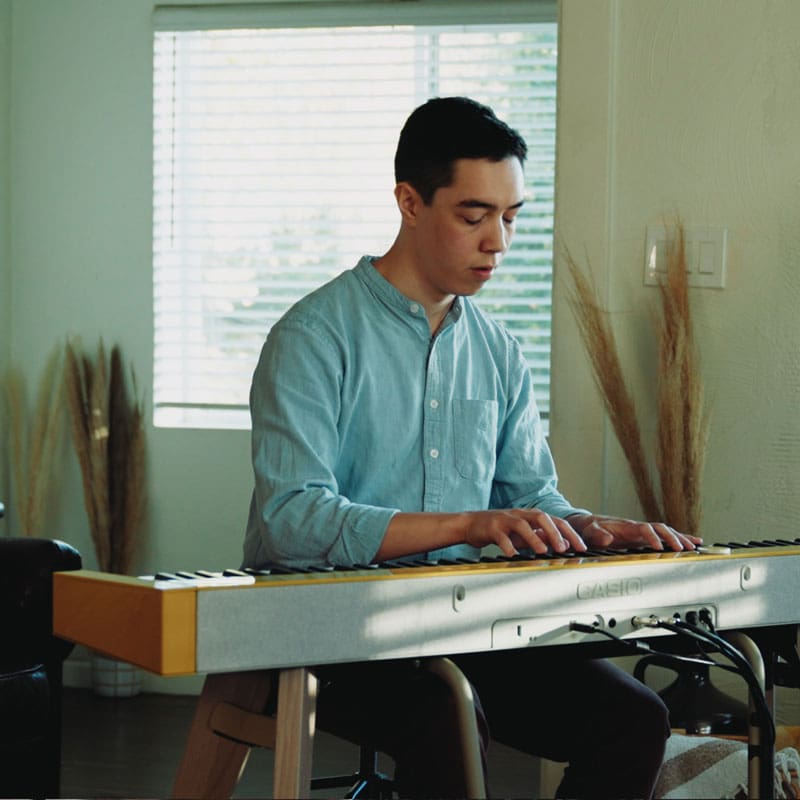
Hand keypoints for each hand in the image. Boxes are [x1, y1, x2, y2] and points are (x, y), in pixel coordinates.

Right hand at [463, 509, 587, 556]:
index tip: (581, 547)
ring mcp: (505, 519)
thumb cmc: (500, 529)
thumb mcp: (523, 532)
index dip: (569, 533)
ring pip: (522, 524)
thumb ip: (541, 536)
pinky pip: (501, 537)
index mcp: (530, 516)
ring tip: (542, 551)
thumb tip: (562, 544)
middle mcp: (520, 514)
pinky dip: (508, 546)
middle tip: (564, 548)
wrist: (471, 524)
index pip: (555, 521)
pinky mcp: (492, 527)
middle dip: (555, 532)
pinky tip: (513, 555)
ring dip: (534, 537)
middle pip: (541, 517)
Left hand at [568, 514, 701, 551]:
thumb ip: (597, 534)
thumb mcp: (589, 531)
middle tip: (683, 549)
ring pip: (666, 532)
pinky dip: (679, 539)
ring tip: (695, 546)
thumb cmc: (589, 529)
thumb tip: (606, 538)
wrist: (588, 525)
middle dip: (672, 538)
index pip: (644, 529)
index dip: (652, 537)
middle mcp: (637, 528)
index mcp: (626, 527)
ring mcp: (642, 532)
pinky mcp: (644, 538)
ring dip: (680, 538)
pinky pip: (665, 537)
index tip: (658, 547)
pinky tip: (693, 543)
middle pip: (660, 528)